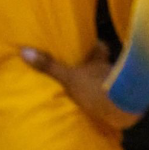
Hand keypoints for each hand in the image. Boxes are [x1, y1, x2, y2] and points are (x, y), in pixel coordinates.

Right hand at [21, 43, 139, 130]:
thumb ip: (50, 66)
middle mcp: (110, 68)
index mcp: (100, 60)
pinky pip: (112, 93)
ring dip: (100, 80)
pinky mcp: (122, 98)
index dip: (95, 44)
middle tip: (82, 65)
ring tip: (87, 85)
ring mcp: (117, 83)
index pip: (100, 47)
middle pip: (104, 63)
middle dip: (95, 64)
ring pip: (108, 77)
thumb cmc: (96, 87)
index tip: (87, 43)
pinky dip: (105, 95)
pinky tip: (97, 101)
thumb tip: (25, 51)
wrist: (123, 106)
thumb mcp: (70, 77)